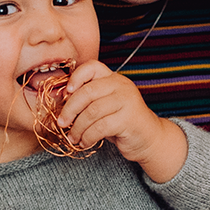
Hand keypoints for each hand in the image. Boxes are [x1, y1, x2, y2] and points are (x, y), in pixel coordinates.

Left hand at [55, 61, 183, 176]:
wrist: (149, 139)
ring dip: (78, 128)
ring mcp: (127, 101)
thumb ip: (88, 100)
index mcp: (113, 78)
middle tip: (61, 123)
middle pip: (87, 92)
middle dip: (70, 109)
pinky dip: (87, 137)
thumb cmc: (122, 123)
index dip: (76, 77)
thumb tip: (60, 101)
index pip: (92, 67)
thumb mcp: (104, 106)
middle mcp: (121, 86)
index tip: (65, 93)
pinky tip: (85, 142)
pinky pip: (100, 127)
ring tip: (73, 137)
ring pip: (91, 112)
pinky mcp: (128, 119)